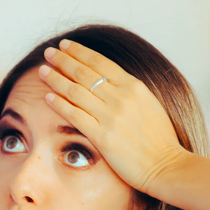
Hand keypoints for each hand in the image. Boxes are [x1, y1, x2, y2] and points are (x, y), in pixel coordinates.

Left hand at [37, 39, 190, 194]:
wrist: (167, 164)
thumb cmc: (159, 139)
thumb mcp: (148, 104)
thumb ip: (128, 92)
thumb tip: (110, 83)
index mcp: (133, 86)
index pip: (100, 62)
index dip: (79, 52)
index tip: (65, 45)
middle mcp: (121, 97)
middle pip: (84, 72)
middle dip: (63, 60)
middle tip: (48, 52)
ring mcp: (111, 116)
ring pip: (76, 91)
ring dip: (56, 79)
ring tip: (42, 71)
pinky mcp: (102, 136)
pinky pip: (75, 115)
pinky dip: (60, 104)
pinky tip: (47, 97)